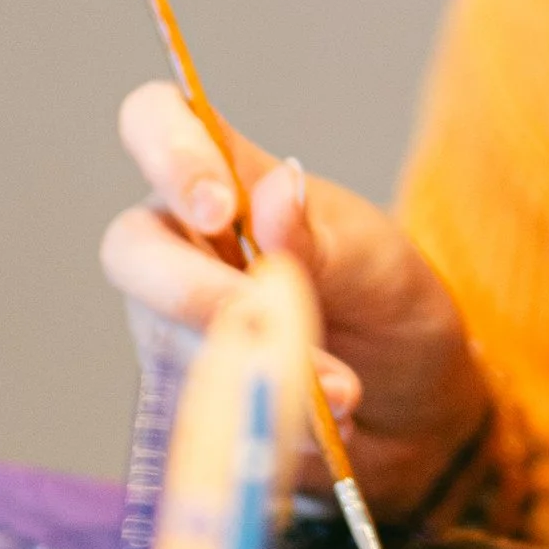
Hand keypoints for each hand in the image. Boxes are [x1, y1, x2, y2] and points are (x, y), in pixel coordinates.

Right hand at [101, 83, 490, 519]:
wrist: (415, 411)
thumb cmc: (390, 308)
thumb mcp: (376, 265)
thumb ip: (319, 238)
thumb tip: (279, 189)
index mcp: (229, 184)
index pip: (157, 123)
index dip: (168, 152)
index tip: (220, 207)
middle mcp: (183, 248)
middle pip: (133, 251)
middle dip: (197, 292)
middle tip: (266, 321)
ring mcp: (175, 327)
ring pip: (170, 341)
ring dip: (259, 368)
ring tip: (346, 392)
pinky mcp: (188, 398)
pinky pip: (202, 410)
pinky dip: (267, 418)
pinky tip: (328, 425)